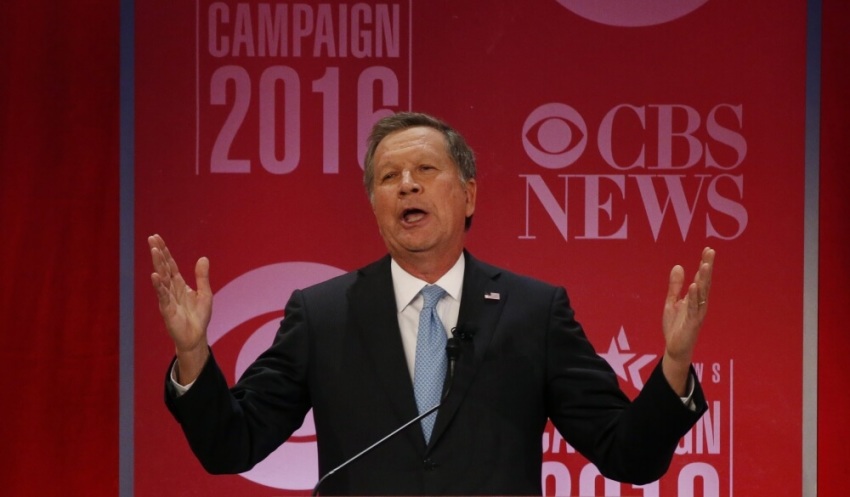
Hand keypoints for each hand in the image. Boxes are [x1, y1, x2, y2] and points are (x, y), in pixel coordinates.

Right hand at [148, 234, 211, 383]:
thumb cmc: (199, 316)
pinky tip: (155, 276)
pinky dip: (159, 285)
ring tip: (153, 250)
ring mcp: (168, 298)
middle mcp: (171, 289)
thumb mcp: (205, 293)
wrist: (196, 337)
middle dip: (158, 253)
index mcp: (179, 284)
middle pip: (163, 267)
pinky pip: (162, 295)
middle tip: (151, 238)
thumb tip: (203, 257)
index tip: (157, 238)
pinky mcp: (167, 309)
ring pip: (162, 278)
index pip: (170, 264)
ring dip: (158, 264)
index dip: (165, 251)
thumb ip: (202, 276)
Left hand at [661, 247, 714, 394]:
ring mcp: (697, 313)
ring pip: (702, 294)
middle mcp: (699, 304)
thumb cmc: (676, 326)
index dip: (704, 264)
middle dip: (707, 267)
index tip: (708, 249)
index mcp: (695, 298)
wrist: (675, 348)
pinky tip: (694, 286)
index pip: (701, 278)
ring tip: (704, 265)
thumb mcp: (672, 302)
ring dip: (703, 279)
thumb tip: (678, 266)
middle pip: (705, 282)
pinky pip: (694, 308)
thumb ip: (675, 286)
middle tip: (710, 251)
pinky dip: (694, 297)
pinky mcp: (692, 323)